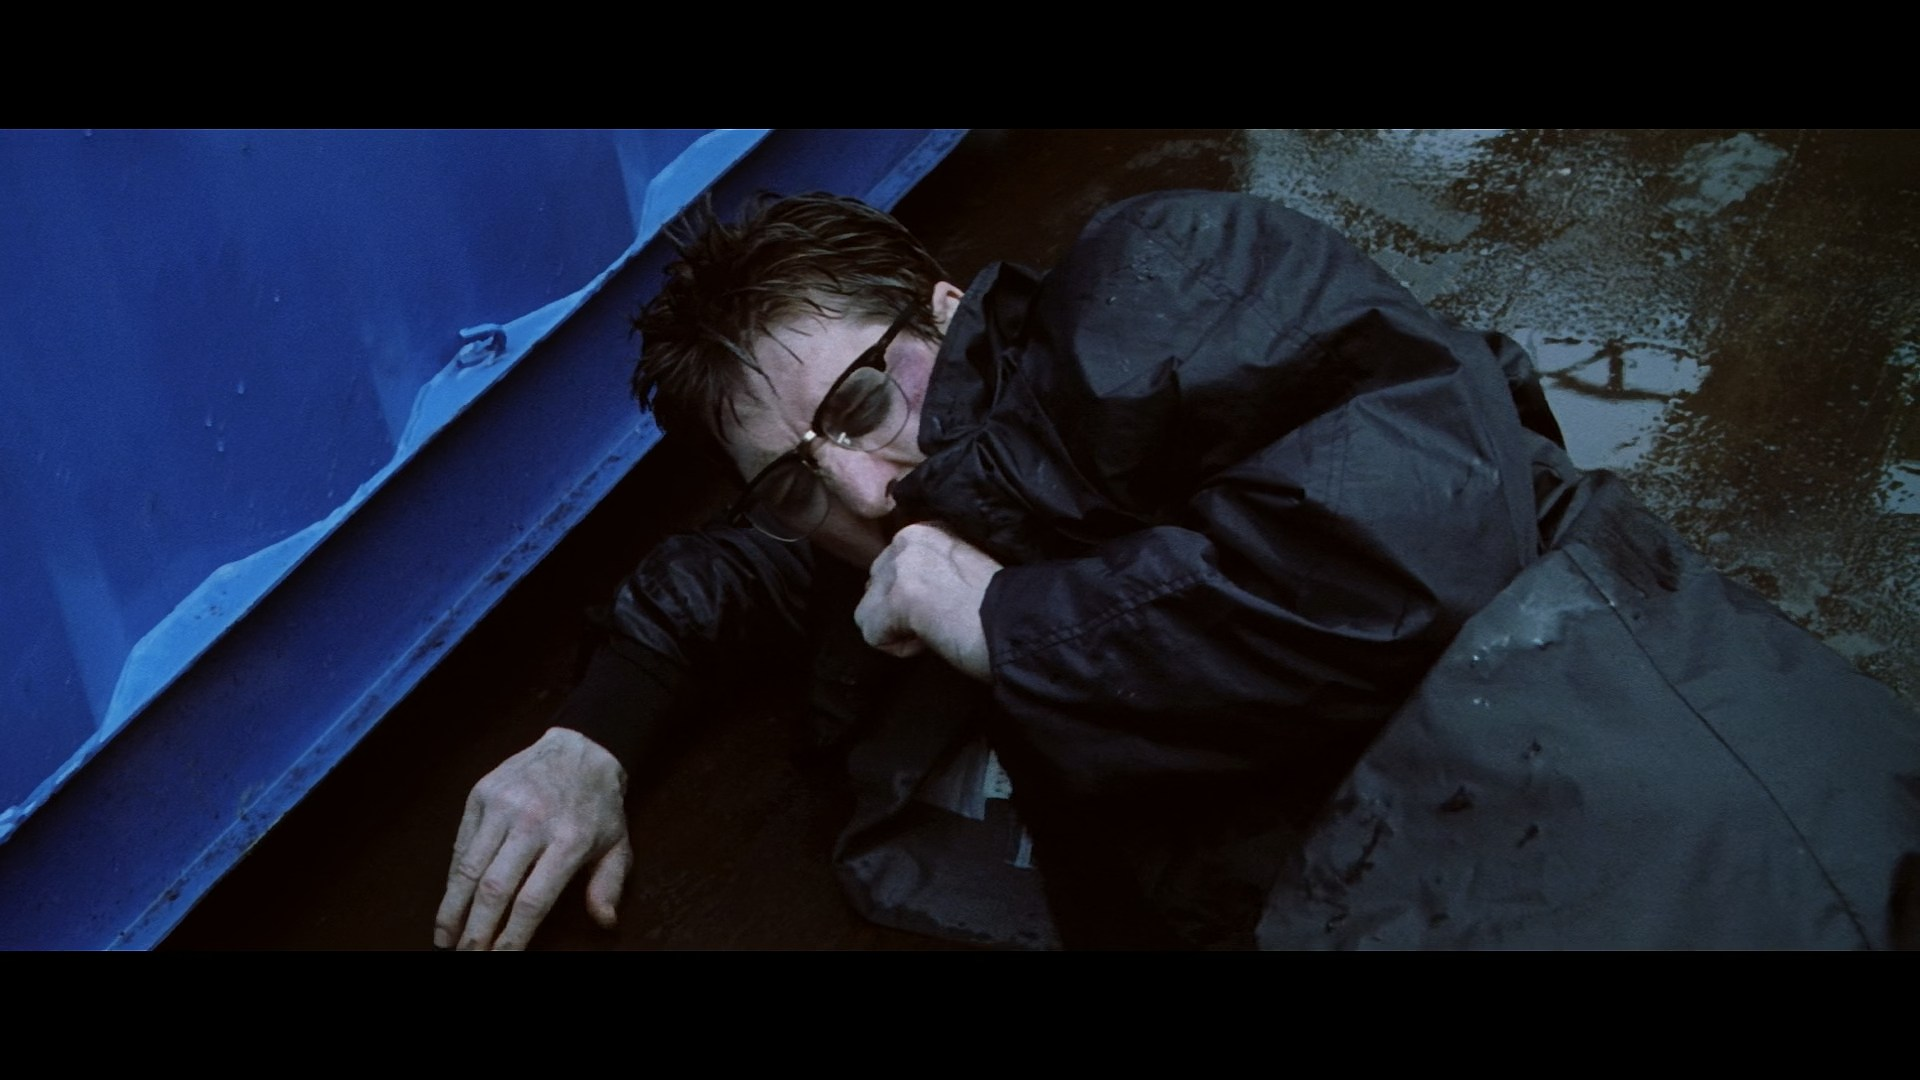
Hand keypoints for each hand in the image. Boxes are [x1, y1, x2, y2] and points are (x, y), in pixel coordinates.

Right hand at [433, 726, 631, 949]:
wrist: (582, 746)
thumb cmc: (599, 804)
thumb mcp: (618, 843)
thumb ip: (609, 884)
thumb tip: (605, 922)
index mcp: (570, 839)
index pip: (532, 900)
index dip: (512, 936)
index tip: (499, 958)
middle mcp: (533, 822)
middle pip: (494, 889)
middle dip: (475, 930)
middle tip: (463, 956)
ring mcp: (504, 805)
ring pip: (468, 867)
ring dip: (452, 909)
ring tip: (444, 938)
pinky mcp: (482, 793)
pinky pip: (462, 843)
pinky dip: (453, 876)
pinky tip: (451, 900)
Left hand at [854, 522, 1000, 681]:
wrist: (1019, 623)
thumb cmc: (999, 605)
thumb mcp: (961, 567)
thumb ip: (928, 567)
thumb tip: (898, 592)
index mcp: (925, 529)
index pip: (891, 568)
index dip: (914, 596)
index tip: (948, 605)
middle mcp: (906, 540)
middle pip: (874, 588)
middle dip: (898, 611)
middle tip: (942, 620)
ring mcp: (898, 569)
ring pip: (869, 613)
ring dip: (899, 630)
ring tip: (938, 629)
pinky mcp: (894, 599)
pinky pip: (872, 635)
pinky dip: (899, 648)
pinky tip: (932, 639)